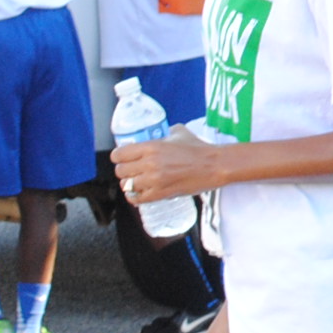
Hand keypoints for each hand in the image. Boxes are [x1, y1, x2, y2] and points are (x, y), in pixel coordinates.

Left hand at [113, 128, 230, 202]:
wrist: (213, 165)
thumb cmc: (198, 148)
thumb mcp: (179, 133)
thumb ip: (166, 133)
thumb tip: (162, 133)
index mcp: (151, 146)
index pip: (119, 154)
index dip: (118, 157)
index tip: (122, 158)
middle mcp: (149, 163)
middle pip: (121, 171)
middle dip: (124, 171)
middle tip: (131, 171)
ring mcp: (154, 180)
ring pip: (127, 185)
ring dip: (130, 184)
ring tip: (137, 182)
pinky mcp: (160, 193)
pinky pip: (136, 199)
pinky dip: (134, 197)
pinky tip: (139, 193)